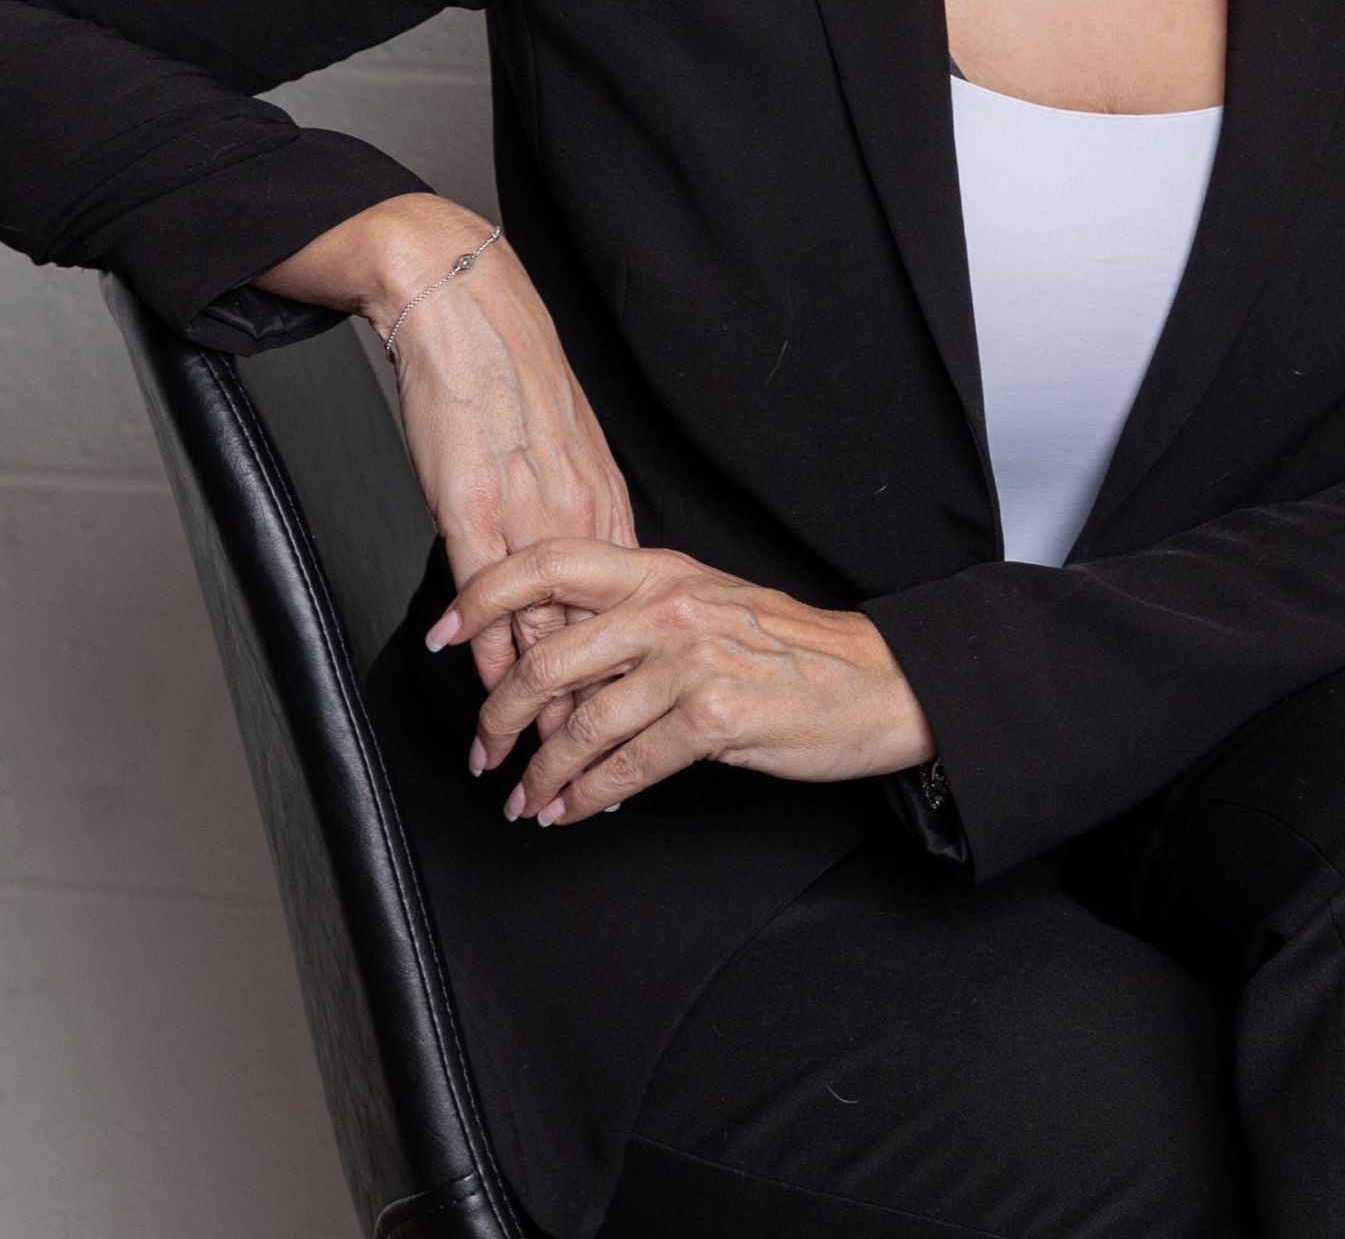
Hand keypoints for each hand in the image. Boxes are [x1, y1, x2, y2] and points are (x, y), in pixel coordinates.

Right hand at [312, 199, 636, 747]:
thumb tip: (578, 567)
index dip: (619, 682)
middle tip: (574, 782)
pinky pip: (487, 593)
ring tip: (516, 763)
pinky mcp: (471, 504)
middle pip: (589, 635)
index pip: (621, 615)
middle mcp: (574, 512)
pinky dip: (482, 650)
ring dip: (527, 704)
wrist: (462, 306)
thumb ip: (572, 508)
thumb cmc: (506, 372)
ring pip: (539, 628)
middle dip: (580, 716)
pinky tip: (479, 691)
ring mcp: (525, 511)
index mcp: (602, 498)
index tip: (618, 737)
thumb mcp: (561, 447)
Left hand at [424, 538, 938, 825]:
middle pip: (548, 654)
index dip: (483, 595)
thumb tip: (555, 646)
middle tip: (483, 747)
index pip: (550, 562)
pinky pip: (626, 766)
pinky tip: (572, 809)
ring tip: (524, 798)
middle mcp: (670, 605)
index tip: (442, 632)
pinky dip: (587, 797)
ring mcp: (692, 659)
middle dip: (499, 714)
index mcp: (662, 569)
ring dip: (540, 772)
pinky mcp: (714, 715)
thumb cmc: (789, 649)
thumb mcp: (709, 604)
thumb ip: (636, 613)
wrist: (873, 681)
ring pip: (580, 722)